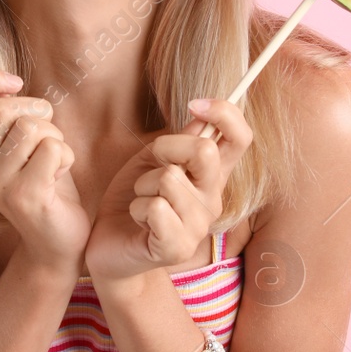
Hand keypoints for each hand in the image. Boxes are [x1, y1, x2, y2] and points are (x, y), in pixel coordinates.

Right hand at [0, 66, 87, 274]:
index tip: (14, 83)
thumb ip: (8, 116)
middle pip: (3, 108)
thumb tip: (4, 81)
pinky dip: (66, 156)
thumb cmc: (43, 182)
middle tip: (46, 130)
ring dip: (55, 137)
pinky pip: (53, 149)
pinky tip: (59, 176)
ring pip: (32, 128)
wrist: (56, 239)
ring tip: (53, 160)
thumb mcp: (20, 143)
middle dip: (37, 109)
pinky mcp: (24, 196)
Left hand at [85, 98, 253, 281]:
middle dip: (166, 147)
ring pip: (169, 179)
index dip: (224, 112)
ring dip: (143, 185)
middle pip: (204, 152)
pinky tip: (140, 220)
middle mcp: (212, 199)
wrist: (110, 244)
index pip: (240, 137)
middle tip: (151, 166)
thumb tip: (203, 116)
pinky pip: (156, 208)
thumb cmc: (134, 198)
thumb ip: (180, 141)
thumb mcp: (153, 160)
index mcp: (211, 175)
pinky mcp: (178, 247)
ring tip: (142, 201)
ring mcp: (198, 226)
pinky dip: (137, 207)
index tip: (194, 103)